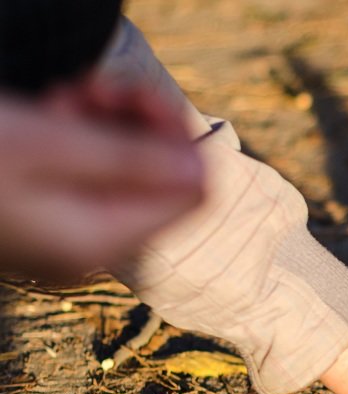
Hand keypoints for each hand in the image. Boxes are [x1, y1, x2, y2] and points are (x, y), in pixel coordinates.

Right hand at [0, 78, 202, 279]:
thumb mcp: (50, 145)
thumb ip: (131, 159)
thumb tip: (201, 170)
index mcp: (101, 241)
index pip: (189, 194)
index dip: (178, 139)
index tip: (140, 95)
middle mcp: (91, 250)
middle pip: (156, 184)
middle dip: (136, 126)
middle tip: (94, 87)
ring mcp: (67, 239)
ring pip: (120, 176)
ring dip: (104, 127)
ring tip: (63, 96)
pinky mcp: (44, 222)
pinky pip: (85, 182)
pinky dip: (77, 143)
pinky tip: (52, 112)